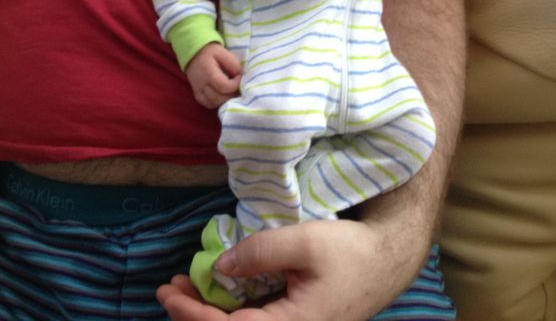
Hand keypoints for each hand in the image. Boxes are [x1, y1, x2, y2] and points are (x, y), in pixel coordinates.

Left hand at [157, 215, 425, 320]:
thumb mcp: (304, 242)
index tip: (168, 291)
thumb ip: (261, 253)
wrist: (387, 259)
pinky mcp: (297, 320)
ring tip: (184, 287)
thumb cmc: (350, 251)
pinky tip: (218, 288)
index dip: (192, 314)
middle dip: (193, 315)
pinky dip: (230, 308)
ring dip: (209, 312)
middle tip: (167, 288)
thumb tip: (222, 265)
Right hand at [186, 43, 241, 108]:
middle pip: (220, 98)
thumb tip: (241, 77)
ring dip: (226, 99)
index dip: (235, 84)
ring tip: (231, 90)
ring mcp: (198, 92)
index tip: (239, 76)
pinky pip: (209, 105)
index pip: (224, 86)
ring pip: (215, 104)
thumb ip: (233, 65)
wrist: (194, 54)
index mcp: (208, 72)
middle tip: (238, 86)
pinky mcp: (197, 96)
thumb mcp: (223, 53)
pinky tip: (223, 95)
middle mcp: (201, 85)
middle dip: (232, 94)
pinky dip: (218, 102)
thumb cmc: (211, 53)